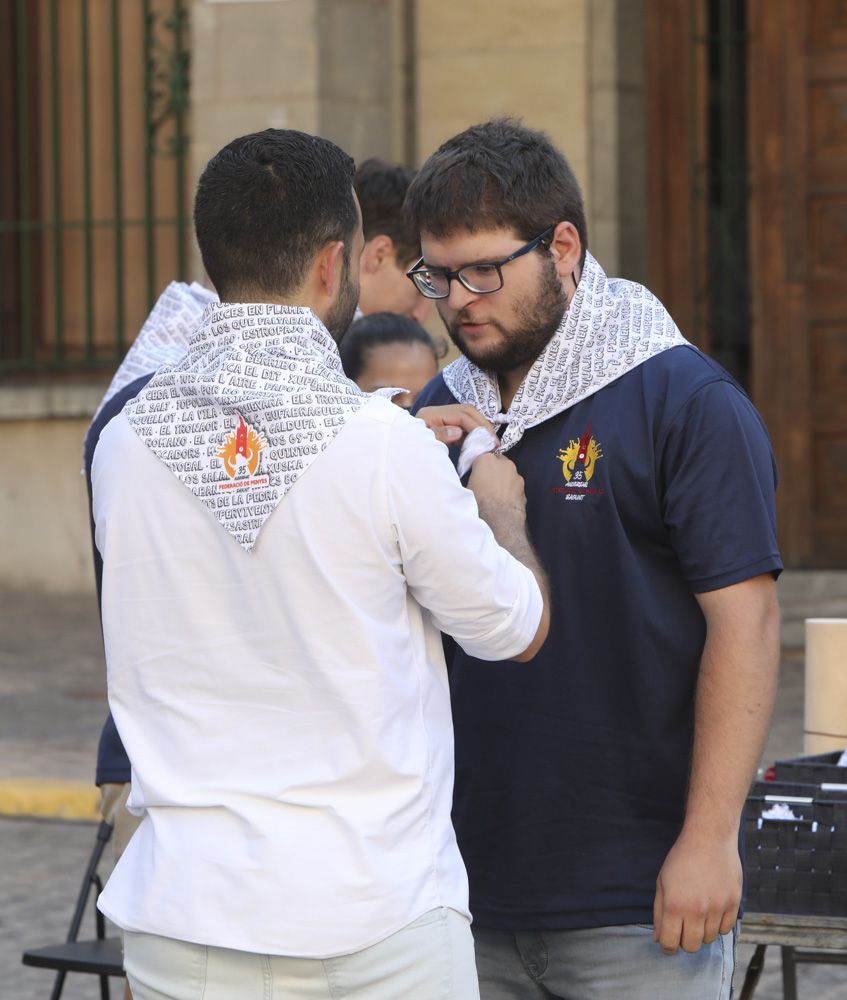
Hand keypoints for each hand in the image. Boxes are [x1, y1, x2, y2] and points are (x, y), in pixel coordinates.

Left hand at [416, 404, 493, 446]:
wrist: (400, 453)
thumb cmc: (409, 449)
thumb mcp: (423, 444)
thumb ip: (440, 436)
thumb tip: (458, 431)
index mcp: (431, 414)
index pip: (460, 415)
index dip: (476, 426)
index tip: (488, 440)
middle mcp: (437, 412)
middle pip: (467, 411)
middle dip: (483, 424)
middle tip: (494, 441)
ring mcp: (441, 417)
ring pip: (467, 416)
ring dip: (480, 428)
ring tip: (490, 442)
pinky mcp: (444, 426)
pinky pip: (463, 425)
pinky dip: (473, 433)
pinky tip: (479, 443)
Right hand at [467, 453, 526, 516]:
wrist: (498, 520)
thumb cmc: (479, 503)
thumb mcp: (467, 487)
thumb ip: (474, 477)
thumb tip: (476, 480)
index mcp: (486, 460)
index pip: (483, 456)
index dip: (481, 466)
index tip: (478, 474)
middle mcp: (504, 463)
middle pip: (499, 462)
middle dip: (495, 470)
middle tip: (487, 484)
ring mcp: (516, 475)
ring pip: (509, 475)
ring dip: (504, 481)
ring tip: (496, 496)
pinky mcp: (524, 488)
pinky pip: (515, 486)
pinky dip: (511, 491)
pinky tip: (505, 502)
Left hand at [653, 828, 740, 954]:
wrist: (709, 839)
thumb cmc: (681, 859)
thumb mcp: (662, 882)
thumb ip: (659, 912)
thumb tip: (658, 938)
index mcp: (675, 905)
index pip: (670, 943)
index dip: (667, 947)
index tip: (668, 942)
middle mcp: (696, 910)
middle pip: (691, 947)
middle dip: (685, 941)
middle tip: (684, 926)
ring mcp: (717, 908)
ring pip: (709, 939)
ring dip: (702, 931)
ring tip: (699, 912)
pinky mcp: (733, 904)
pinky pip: (726, 929)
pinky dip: (718, 925)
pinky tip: (712, 909)